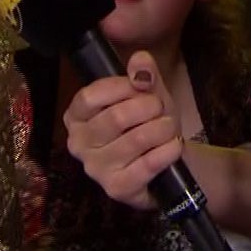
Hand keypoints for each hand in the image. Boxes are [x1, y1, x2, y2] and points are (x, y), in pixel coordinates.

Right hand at [62, 50, 182, 209]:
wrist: (167, 161)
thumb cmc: (149, 123)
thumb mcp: (148, 92)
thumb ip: (144, 72)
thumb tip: (140, 62)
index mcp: (77, 116)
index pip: (90, 96)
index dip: (121, 87)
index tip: (142, 85)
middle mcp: (79, 144)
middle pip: (115, 118)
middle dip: (148, 108)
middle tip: (160, 108)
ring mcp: (96, 169)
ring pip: (135, 140)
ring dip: (162, 129)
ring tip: (170, 127)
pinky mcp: (117, 188)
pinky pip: (147, 165)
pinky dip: (167, 151)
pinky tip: (174, 146)